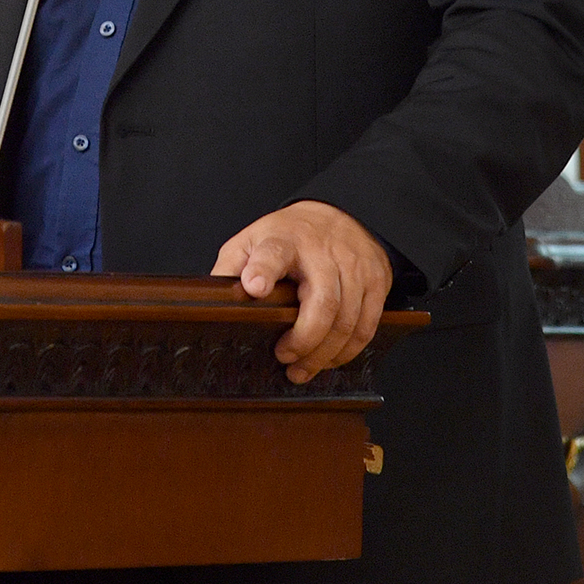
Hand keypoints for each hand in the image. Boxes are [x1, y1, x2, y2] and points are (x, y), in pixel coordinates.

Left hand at [212, 200, 392, 383]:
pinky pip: (366, 325)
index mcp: (283, 239)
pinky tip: (330, 359)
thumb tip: (208, 303)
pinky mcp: (375, 280)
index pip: (273, 253)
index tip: (254, 288)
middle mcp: (321, 251)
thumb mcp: (250, 240)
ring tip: (302, 369)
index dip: (263, 270)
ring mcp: (352, 266)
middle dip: (304, 338)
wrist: (338, 214)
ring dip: (324, 354)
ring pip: (347, 319)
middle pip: (322, 301)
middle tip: (284, 357)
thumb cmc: (288, 236)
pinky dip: (348, 350)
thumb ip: (231, 268)